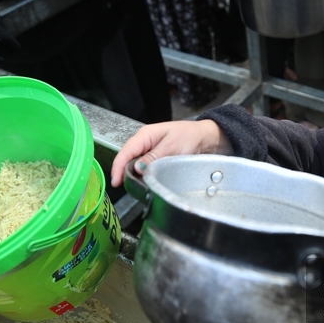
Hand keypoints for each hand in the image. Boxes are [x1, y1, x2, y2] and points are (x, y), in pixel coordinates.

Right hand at [111, 120, 230, 186]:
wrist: (207, 138)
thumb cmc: (191, 136)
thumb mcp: (172, 147)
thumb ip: (154, 158)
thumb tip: (138, 169)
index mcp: (145, 135)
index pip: (125, 151)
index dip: (118, 167)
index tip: (116, 182)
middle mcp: (145, 143)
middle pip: (128, 160)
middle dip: (126, 174)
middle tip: (131, 187)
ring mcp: (150, 151)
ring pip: (136, 166)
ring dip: (137, 176)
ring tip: (141, 186)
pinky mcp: (156, 160)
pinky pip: (146, 169)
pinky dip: (146, 177)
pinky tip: (149, 182)